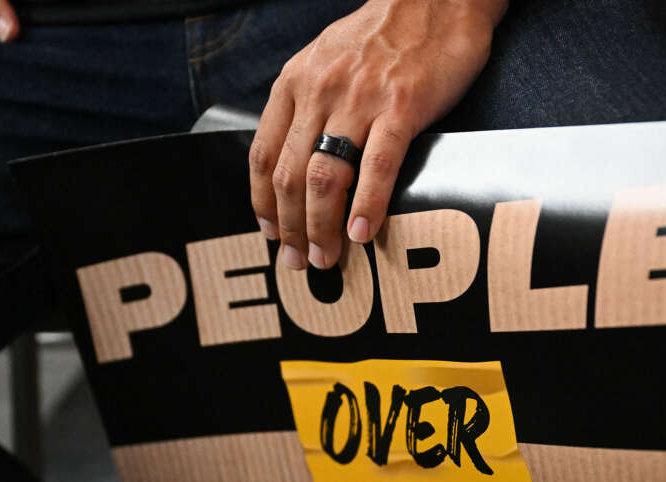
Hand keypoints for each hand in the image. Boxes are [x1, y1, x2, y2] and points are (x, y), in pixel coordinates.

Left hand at [249, 0, 507, 269]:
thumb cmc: (386, 35)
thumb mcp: (327, 60)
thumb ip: (309, 103)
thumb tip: (299, 157)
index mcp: (296, 82)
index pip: (264, 154)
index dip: (263, 203)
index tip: (270, 233)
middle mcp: (320, 91)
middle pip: (291, 176)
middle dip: (290, 228)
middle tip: (298, 261)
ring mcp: (360, 99)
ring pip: (325, 177)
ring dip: (321, 226)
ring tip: (326, 256)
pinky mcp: (402, 107)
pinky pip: (376, 166)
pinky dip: (367, 205)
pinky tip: (363, 232)